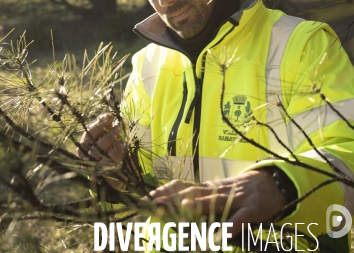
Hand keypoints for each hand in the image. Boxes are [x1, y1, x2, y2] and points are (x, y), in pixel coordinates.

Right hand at [77, 113, 127, 196]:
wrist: (118, 173)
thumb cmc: (109, 148)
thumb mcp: (105, 136)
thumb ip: (105, 127)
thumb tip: (109, 115)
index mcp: (84, 152)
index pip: (87, 139)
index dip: (97, 126)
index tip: (109, 116)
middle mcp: (89, 164)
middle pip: (96, 151)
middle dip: (109, 136)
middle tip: (121, 125)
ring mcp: (100, 175)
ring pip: (105, 162)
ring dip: (116, 148)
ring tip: (126, 136)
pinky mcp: (112, 183)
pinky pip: (118, 172)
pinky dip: (124, 160)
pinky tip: (130, 150)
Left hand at [148, 171, 287, 236]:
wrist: (269, 183)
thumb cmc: (240, 192)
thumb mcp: (219, 192)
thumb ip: (202, 199)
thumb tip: (178, 206)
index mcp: (209, 188)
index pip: (184, 187)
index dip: (166, 191)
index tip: (148, 197)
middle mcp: (218, 191)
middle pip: (194, 192)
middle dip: (174, 198)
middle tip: (156, 204)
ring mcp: (234, 199)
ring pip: (215, 201)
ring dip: (200, 204)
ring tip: (184, 207)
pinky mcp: (250, 209)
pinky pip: (240, 218)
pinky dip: (232, 224)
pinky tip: (223, 233)